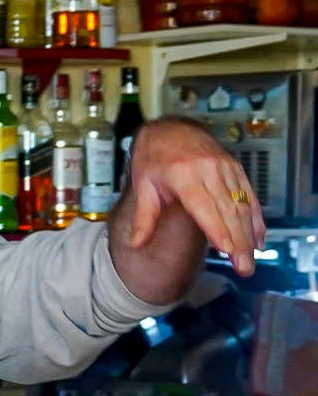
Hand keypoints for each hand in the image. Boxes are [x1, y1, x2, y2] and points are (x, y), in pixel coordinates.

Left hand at [126, 118, 266, 276]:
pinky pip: (249, 196)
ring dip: (249, 234)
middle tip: (243, 267)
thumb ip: (144, 216)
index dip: (217, 228)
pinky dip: (256, 218)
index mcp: (182, 175)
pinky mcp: (235, 168)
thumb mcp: (143, 184)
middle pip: (227, 210)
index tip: (227, 249)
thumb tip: (137, 243)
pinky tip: (257, 239)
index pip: (203, 206)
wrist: (170, 128)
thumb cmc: (154, 156)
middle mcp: (207, 170)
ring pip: (242, 205)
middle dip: (237, 241)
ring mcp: (225, 168)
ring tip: (250, 259)